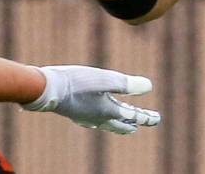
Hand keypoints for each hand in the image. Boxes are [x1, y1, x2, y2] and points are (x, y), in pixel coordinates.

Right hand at [21, 65, 160, 134]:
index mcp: (108, 110)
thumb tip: (149, 87)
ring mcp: (85, 116)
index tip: (157, 119)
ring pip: (106, 123)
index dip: (146, 117)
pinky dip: (101, 120)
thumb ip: (127, 84)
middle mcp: (98, 117)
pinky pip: (93, 120)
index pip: (132, 116)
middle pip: (119, 124)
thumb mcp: (106, 79)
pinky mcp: (74, 111)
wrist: (48, 89)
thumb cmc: (78, 82)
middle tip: (139, 125)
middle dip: (131, 124)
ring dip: (117, 124)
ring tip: (121, 125)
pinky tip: (94, 119)